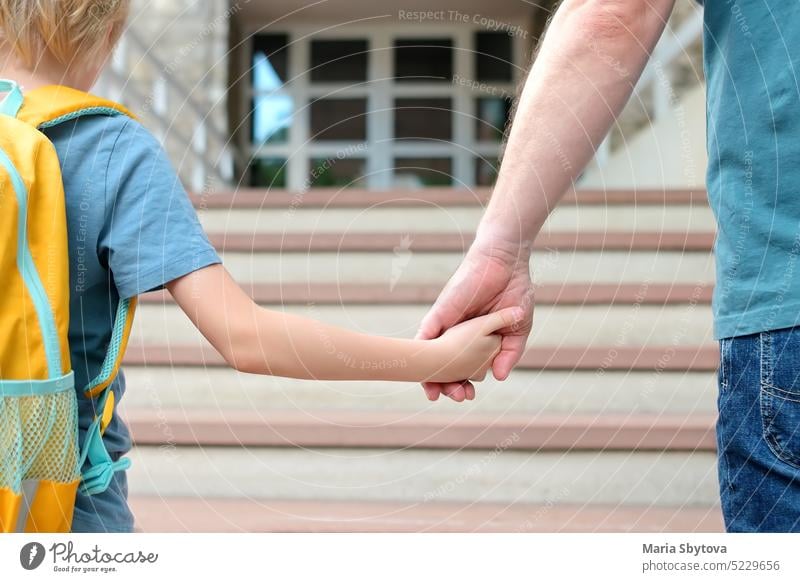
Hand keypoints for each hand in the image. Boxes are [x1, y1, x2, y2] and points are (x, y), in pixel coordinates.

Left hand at [417, 235, 533, 400]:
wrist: (506, 262)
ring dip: (430, 375)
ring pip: (431, 356)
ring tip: (436, 392)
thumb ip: (510, 353)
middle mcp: (458, 336)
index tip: (468, 395)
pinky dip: (419, 351)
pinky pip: (425, 334)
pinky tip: (418, 368)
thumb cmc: (514, 291)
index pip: (463, 369)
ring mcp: (447, 325)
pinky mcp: (441, 313)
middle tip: (457, 396)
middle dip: (447, 386)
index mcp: (476, 342)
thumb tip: (500, 377)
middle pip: (445, 367)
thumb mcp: (517, 329)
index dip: (463, 384)